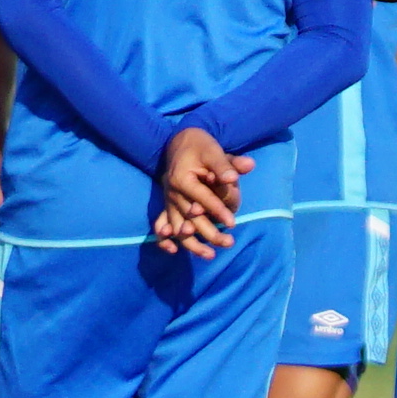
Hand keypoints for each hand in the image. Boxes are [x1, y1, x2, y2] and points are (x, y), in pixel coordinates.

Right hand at [151, 125, 244, 255]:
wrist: (180, 142)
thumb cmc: (200, 147)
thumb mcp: (213, 150)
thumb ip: (225, 164)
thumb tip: (234, 177)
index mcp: (181, 179)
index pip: (201, 198)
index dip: (217, 210)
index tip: (232, 223)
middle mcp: (172, 193)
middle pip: (190, 219)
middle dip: (209, 233)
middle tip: (229, 242)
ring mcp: (168, 201)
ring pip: (178, 227)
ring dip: (192, 244)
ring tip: (210, 255)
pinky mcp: (168, 206)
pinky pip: (162, 225)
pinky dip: (164, 240)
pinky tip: (172, 251)